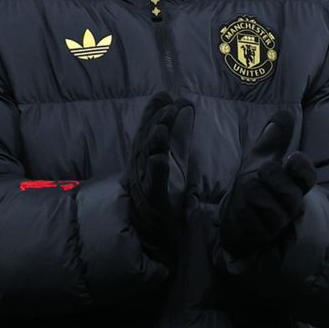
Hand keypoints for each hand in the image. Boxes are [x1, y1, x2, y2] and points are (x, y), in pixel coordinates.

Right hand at [124, 92, 193, 263]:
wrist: (161, 233)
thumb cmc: (168, 192)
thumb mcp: (177, 157)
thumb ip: (180, 133)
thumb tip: (185, 105)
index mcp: (149, 156)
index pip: (148, 129)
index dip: (153, 112)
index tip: (163, 94)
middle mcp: (143, 167)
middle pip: (146, 140)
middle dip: (155, 121)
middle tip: (167, 105)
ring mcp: (146, 183)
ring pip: (147, 159)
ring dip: (154, 142)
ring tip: (163, 127)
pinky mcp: (154, 200)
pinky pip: (154, 184)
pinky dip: (156, 170)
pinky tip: (161, 159)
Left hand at [218, 110, 316, 258]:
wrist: (237, 217)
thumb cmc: (254, 184)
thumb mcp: (261, 157)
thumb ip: (273, 138)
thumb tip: (285, 113)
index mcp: (294, 183)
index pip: (306, 176)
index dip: (302, 168)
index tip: (292, 158)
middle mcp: (292, 204)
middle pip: (289, 192)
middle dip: (272, 178)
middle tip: (262, 169)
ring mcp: (279, 223)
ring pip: (270, 208)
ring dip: (252, 195)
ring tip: (247, 194)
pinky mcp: (264, 238)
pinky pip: (255, 224)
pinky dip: (244, 214)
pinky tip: (242, 210)